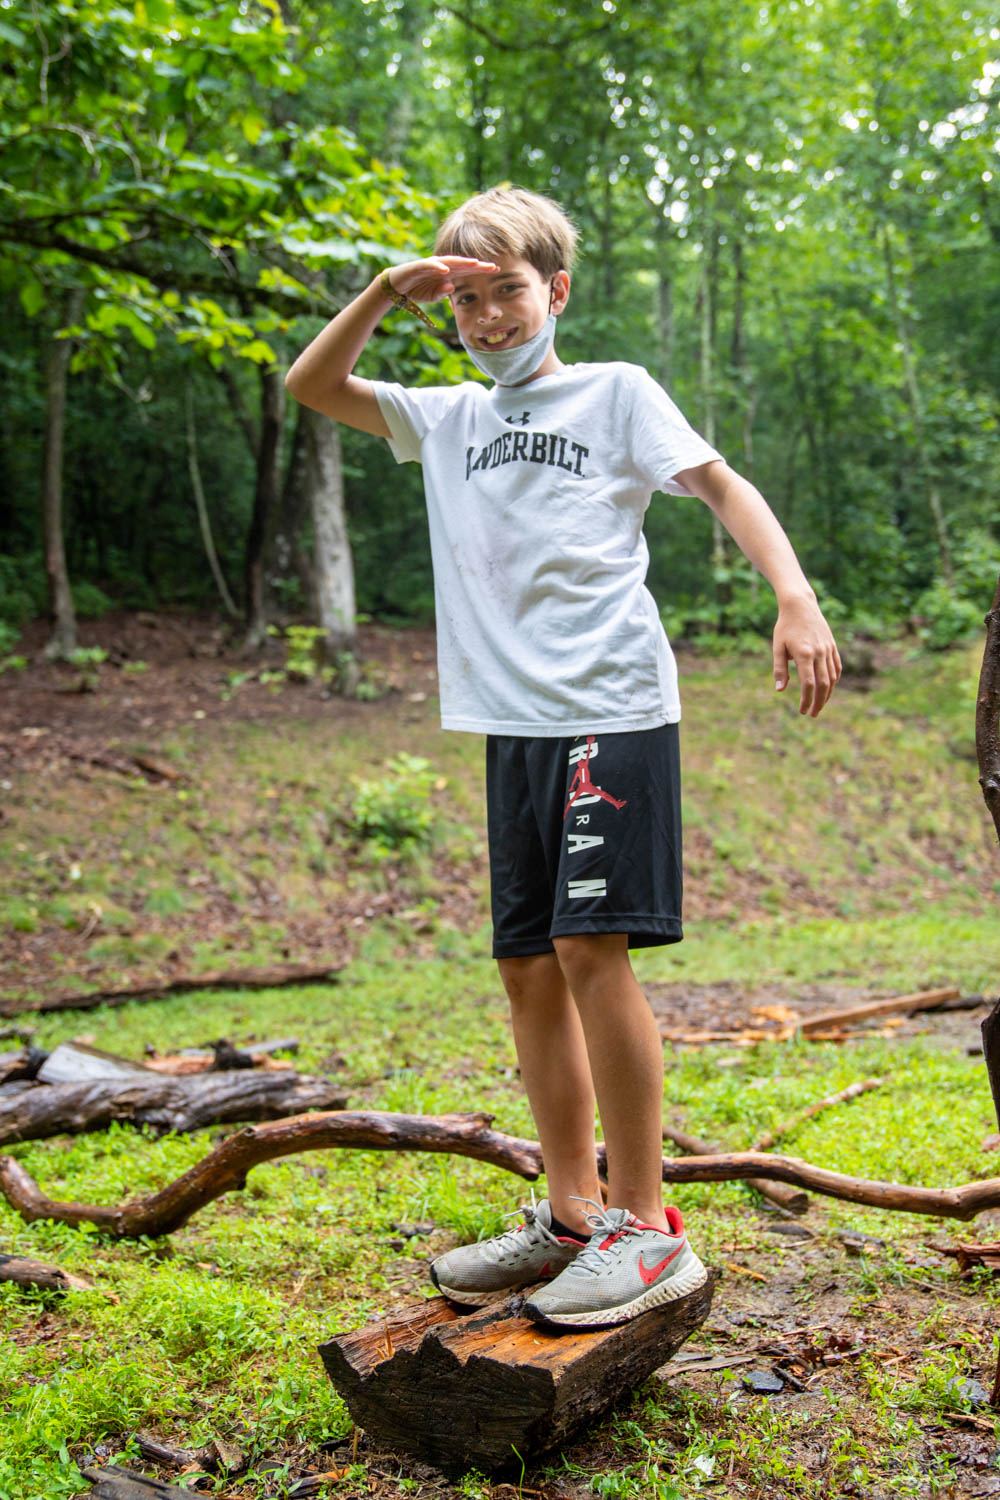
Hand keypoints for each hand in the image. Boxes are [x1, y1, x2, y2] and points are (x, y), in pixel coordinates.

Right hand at [385, 256, 498, 304]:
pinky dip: (438, 266)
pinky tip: (446, 269)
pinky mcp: (419, 266)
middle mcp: (442, 266)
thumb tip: (452, 288)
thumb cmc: (416, 289)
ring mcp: (431, 265)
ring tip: (475, 263)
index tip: (496, 271)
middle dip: (477, 265)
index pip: (467, 271)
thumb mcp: (432, 296)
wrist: (396, 286)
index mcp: (448, 274)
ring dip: (462, 262)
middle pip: (463, 264)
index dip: (481, 270)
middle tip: (492, 267)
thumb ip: (443, 293)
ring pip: (449, 261)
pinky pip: (430, 265)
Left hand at [773, 594, 841, 716]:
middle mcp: (819, 653)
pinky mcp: (833, 646)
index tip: (802, 711)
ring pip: (832, 677)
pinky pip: (837, 667)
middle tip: (812, 714)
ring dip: (828, 694)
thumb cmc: (785, 627)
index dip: (806, 700)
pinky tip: (828, 688)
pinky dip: (834, 680)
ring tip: (819, 705)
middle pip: (823, 685)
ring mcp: (828, 649)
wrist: (800, 605)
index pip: (808, 684)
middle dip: (819, 702)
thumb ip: (780, 669)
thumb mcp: (777, 647)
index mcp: (804, 654)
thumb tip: (780, 690)